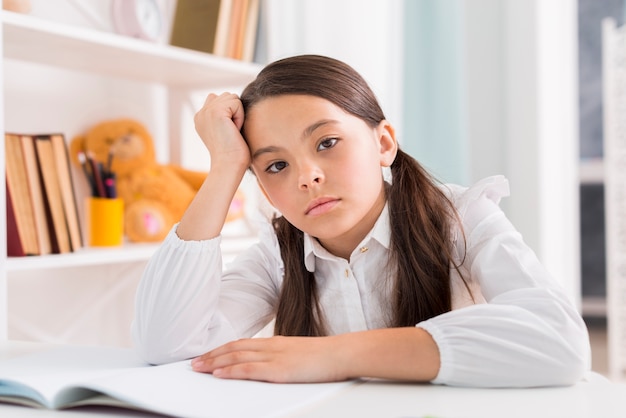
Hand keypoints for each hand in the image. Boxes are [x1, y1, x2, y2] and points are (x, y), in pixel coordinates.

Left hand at [190, 336, 347, 382]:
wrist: (341, 353)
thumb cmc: (324, 356)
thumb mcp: (298, 354)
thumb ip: (282, 358)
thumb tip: (271, 365)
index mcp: (275, 343)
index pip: (242, 344)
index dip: (222, 349)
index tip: (208, 355)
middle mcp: (271, 346)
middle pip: (234, 349)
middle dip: (212, 355)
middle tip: (194, 362)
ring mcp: (274, 357)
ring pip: (237, 356)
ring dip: (215, 362)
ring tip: (198, 367)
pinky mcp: (279, 369)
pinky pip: (250, 369)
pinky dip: (232, 370)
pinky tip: (219, 373)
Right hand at [194, 92, 249, 169]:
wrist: (228, 165)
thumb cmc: (233, 154)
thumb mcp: (225, 131)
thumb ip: (225, 116)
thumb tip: (234, 104)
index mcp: (201, 118)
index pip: (220, 100)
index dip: (231, 113)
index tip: (228, 132)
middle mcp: (201, 113)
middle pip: (227, 96)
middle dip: (235, 112)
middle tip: (231, 132)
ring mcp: (206, 111)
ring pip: (232, 98)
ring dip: (238, 114)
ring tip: (232, 131)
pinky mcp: (216, 112)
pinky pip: (237, 103)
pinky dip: (240, 117)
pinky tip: (234, 130)